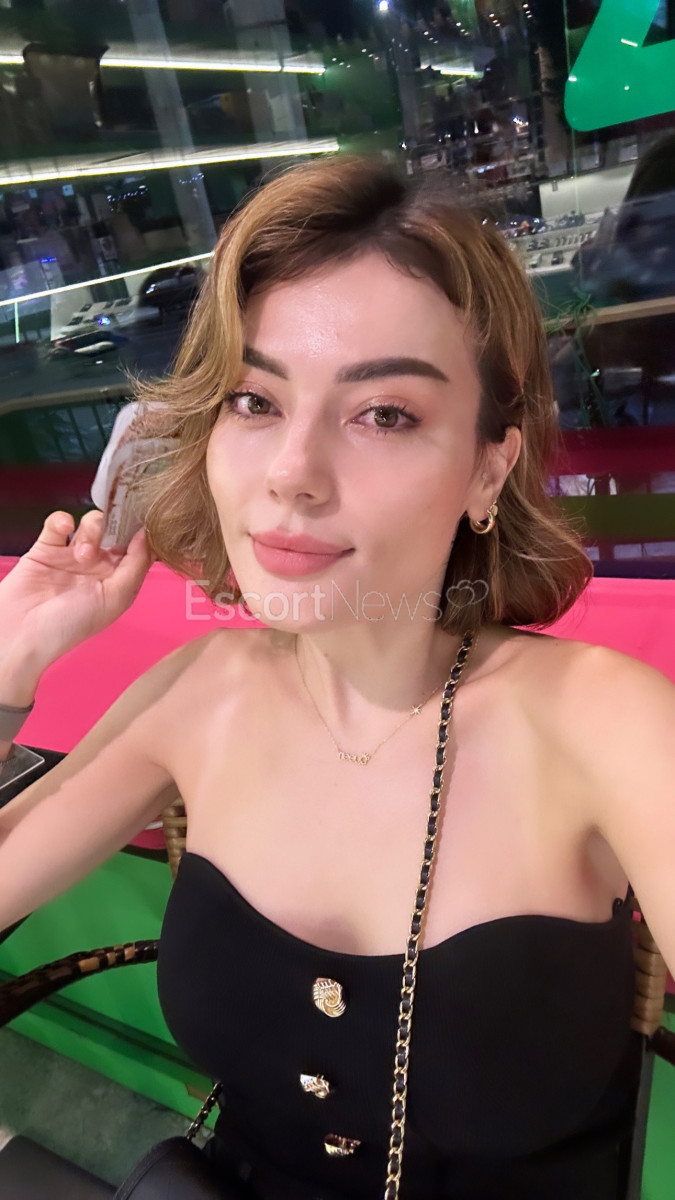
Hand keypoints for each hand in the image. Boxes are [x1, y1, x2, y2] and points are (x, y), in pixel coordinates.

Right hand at [0, 509, 155, 673]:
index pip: (138, 549)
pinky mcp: (46, 547)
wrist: (23, 631)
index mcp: (117, 580)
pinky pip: (59, 522)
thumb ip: (136, 565)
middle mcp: (97, 567)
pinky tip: (64, 530)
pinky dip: (63, 520)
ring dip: (91, 531)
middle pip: (116, 531)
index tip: (144, 519)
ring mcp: (71, 555)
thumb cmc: (71, 624)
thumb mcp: (116, 599)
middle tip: (108, 543)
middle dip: (115, 530)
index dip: (142, 533)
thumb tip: (147, 534)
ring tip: (81, 555)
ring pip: (91, 524)